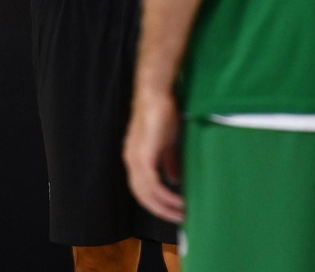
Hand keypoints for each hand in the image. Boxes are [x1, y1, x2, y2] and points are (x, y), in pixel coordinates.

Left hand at [124, 87, 184, 223]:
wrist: (157, 94)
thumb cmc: (163, 113)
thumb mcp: (168, 143)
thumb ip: (169, 161)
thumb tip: (174, 180)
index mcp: (135, 158)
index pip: (142, 189)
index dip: (157, 203)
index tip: (174, 212)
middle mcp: (131, 161)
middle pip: (142, 196)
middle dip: (161, 211)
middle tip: (181, 219)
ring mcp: (135, 159)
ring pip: (146, 194)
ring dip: (165, 207)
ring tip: (183, 213)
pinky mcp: (143, 155)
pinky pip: (152, 184)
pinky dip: (165, 196)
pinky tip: (179, 200)